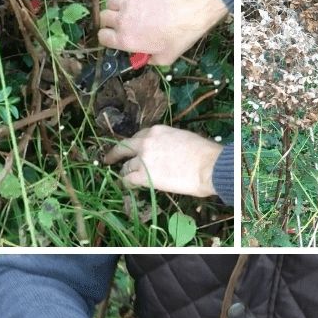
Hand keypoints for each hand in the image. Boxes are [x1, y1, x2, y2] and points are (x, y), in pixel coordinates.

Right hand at [98, 0, 227, 64]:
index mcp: (125, 40)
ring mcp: (127, 3)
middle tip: (118, 24)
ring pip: (110, 2)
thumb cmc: (177, 38)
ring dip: (115, 7)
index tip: (113, 38)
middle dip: (108, 22)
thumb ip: (150, 59)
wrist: (187, 12)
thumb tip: (145, 57)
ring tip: (125, 10)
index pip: (102, 38)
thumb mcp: (164, 59)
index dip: (106, 39)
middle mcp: (121, 21)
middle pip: (103, 18)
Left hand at [104, 125, 220, 196]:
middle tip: (109, 159)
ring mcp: (142, 159)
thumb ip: (170, 143)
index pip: (139, 136)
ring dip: (125, 172)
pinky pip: (127, 180)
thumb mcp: (184, 138)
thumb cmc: (204, 153)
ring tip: (124, 178)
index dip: (135, 145)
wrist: (207, 166)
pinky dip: (126, 183)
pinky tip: (127, 187)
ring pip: (126, 166)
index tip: (133, 149)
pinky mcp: (143, 176)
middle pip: (124, 147)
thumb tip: (169, 152)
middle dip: (116, 154)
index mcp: (157, 131)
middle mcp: (146, 142)